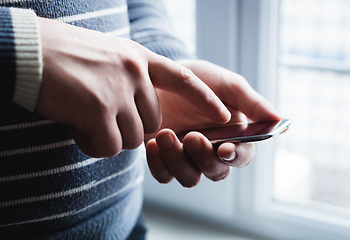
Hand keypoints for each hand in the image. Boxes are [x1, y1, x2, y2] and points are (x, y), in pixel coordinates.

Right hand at [36, 19, 229, 156]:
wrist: (27, 50)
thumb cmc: (63, 54)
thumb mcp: (107, 57)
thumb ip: (128, 80)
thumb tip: (136, 112)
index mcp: (138, 58)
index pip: (183, 78)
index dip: (205, 97)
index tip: (225, 113)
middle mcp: (134, 72)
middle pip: (151, 122)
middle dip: (130, 128)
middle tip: (100, 119)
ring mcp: (118, 91)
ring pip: (132, 138)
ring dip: (109, 138)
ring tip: (84, 122)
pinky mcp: (99, 110)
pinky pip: (110, 147)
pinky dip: (93, 146)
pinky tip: (76, 130)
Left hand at [145, 60, 280, 186]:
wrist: (162, 76)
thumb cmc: (200, 79)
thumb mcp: (226, 84)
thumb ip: (250, 101)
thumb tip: (278, 118)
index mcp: (233, 136)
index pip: (242, 156)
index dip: (236, 157)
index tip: (225, 148)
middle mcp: (211, 152)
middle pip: (216, 172)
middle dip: (204, 157)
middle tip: (193, 136)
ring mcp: (186, 158)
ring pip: (189, 177)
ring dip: (178, 160)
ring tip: (165, 134)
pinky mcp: (164, 159)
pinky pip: (164, 175)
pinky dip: (159, 164)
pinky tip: (153, 144)